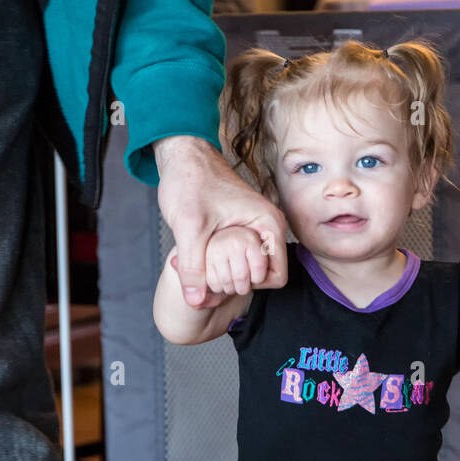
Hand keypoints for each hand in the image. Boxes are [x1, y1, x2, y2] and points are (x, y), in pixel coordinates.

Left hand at [154, 136, 287, 305]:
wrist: (183, 157)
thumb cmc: (190, 182)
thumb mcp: (189, 228)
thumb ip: (194, 267)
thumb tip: (195, 303)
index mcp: (268, 224)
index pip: (277, 277)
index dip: (250, 285)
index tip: (222, 277)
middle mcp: (267, 229)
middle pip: (263, 277)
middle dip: (235, 282)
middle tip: (204, 274)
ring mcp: (255, 230)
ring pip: (248, 270)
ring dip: (225, 275)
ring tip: (199, 267)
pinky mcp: (241, 232)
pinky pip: (238, 260)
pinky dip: (219, 266)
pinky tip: (198, 260)